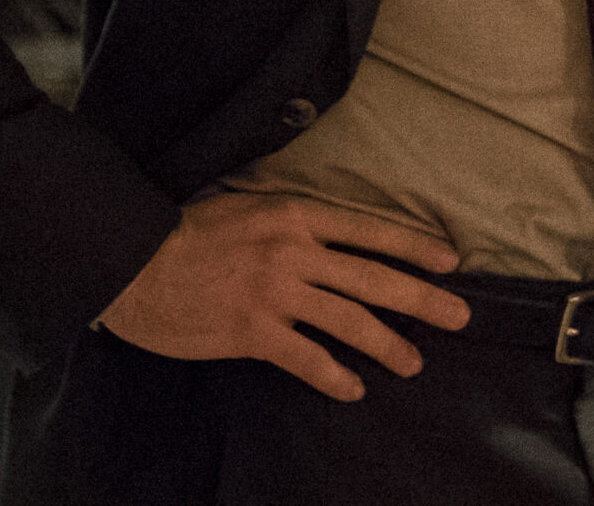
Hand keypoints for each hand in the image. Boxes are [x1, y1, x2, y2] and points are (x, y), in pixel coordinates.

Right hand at [95, 190, 470, 400]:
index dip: (414, 246)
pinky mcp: (253, 332)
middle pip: (373, 277)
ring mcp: (275, 293)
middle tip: (459, 315)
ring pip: (350, 321)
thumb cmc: (187, 230)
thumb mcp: (248, 204)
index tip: (449, 260)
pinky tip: (354, 388)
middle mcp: (294, 252)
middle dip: (423, 298)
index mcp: (295, 215)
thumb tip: (331, 233)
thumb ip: (292, 219)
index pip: (369, 230)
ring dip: (388, 344)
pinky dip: (335, 376)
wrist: (134, 262)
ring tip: (414, 362)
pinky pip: (307, 359)